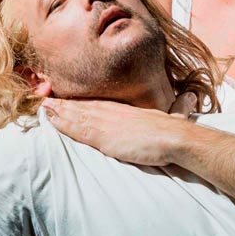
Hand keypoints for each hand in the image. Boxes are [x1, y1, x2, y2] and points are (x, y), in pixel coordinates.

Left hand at [41, 98, 190, 166]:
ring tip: (43, 106)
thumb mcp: (175, 116)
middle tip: (45, 98)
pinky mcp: (102, 136)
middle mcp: (113, 112)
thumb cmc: (174, 130)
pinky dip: (62, 122)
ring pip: (76, 114)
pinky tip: (50, 119)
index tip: (71, 99)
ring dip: (58, 111)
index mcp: (126, 110)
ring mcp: (106, 123)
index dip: (82, 102)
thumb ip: (179, 108)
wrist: (174, 137)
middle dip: (64, 103)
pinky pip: (76, 128)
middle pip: (83, 106)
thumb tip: (192, 98)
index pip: (99, 104)